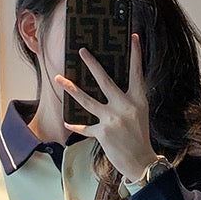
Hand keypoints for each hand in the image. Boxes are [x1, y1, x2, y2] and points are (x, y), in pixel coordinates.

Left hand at [55, 32, 158, 181]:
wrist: (141, 162)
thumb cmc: (140, 137)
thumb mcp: (139, 115)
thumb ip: (126, 100)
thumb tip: (109, 88)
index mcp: (138, 100)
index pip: (136, 73)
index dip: (135, 55)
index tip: (133, 37)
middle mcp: (125, 107)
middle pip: (105, 81)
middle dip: (92, 64)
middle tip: (82, 51)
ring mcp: (112, 119)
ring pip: (87, 100)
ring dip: (71, 88)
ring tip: (59, 78)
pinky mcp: (103, 133)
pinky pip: (85, 127)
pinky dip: (76, 125)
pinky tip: (67, 121)